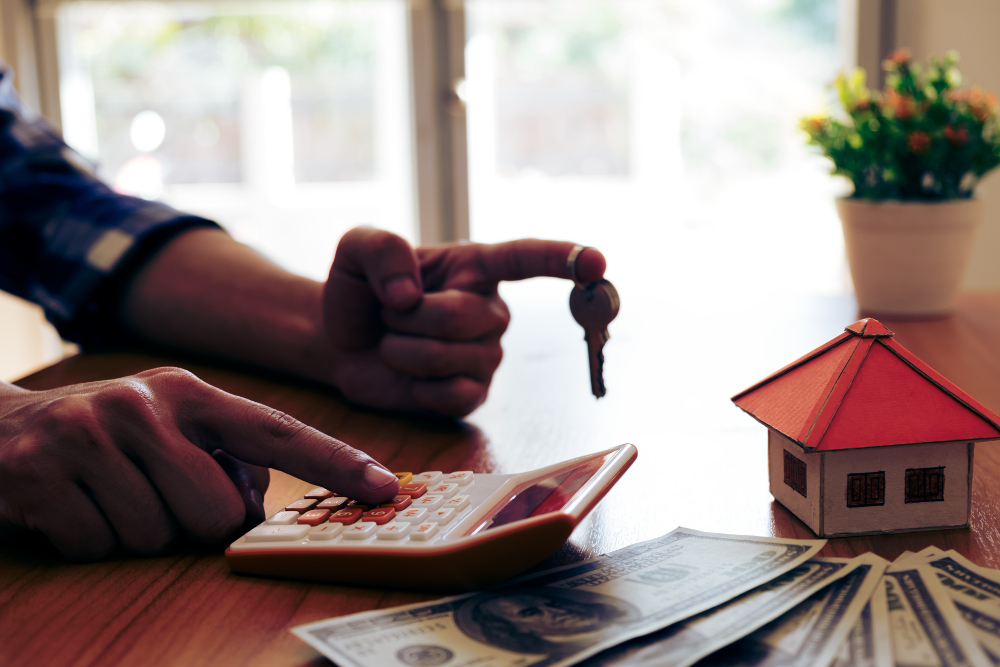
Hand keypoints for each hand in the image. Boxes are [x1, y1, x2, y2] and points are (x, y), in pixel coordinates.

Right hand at [0, 367, 398, 558]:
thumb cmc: (105, 434)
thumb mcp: (170, 425)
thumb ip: (224, 457)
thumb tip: (259, 507)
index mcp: (190, 393)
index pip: (278, 432)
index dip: (336, 463)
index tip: (383, 487)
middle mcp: (145, 406)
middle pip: (216, 512)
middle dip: (194, 523)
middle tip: (157, 495)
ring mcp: (91, 438)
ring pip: (160, 536)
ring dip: (140, 532)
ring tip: (111, 495)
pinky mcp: (43, 477)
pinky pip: (99, 546)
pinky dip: (91, 541)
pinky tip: (74, 505)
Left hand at [323, 228, 606, 415]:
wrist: (342, 345)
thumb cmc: (361, 292)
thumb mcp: (356, 251)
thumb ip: (380, 248)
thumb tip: (409, 292)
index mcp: (477, 266)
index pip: (529, 258)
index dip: (565, 259)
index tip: (597, 264)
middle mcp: (493, 310)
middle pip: (464, 315)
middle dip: (409, 318)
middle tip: (390, 316)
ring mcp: (488, 355)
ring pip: (451, 357)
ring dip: (404, 350)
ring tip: (396, 343)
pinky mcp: (474, 395)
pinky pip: (454, 394)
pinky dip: (418, 387)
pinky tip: (411, 378)